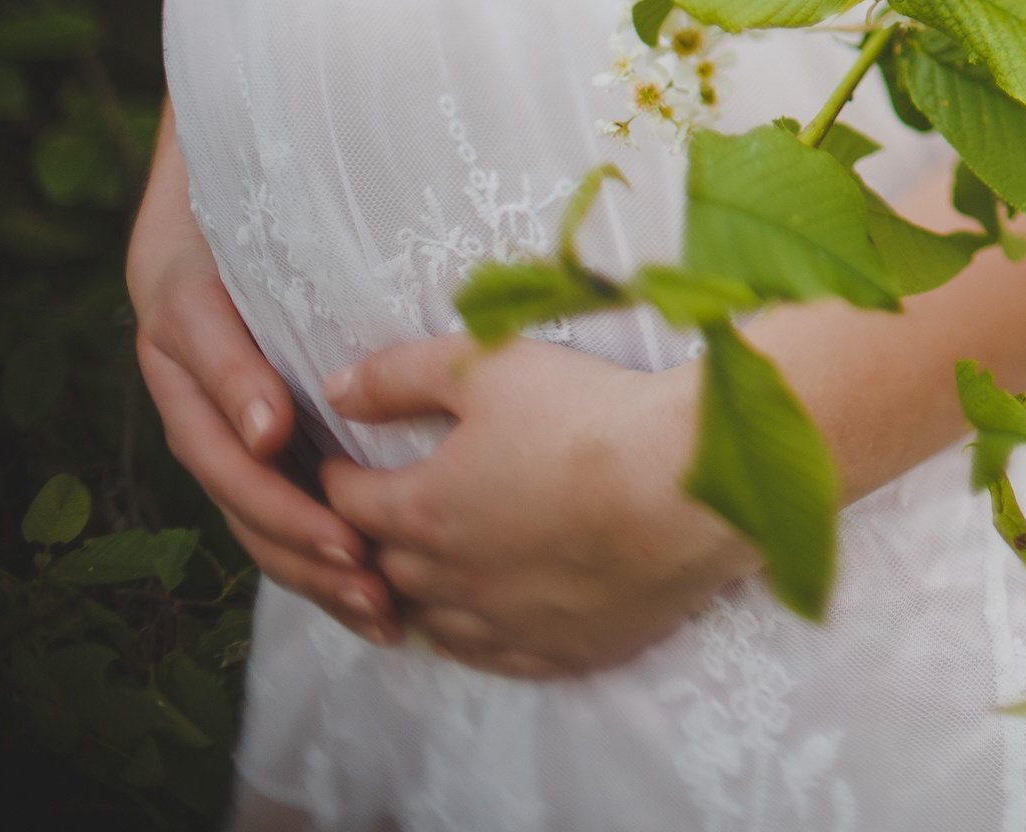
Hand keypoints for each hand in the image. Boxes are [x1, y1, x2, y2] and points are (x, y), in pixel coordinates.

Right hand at [127, 104, 399, 646]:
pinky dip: (325, 555)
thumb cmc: (254, 194)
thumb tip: (272, 428)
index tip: (281, 442)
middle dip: (295, 529)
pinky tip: (378, 596)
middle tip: (362, 565)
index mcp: (180, 328)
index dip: (244, 414)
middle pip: (234, 477)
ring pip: (255, 509)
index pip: (208, 390)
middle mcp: (192, 384)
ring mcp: (222, 417)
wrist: (240, 180)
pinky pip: (283, 510)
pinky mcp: (261, 442)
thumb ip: (252, 307)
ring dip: (313, 562)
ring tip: (379, 604)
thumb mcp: (248, 223)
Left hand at [320, 334, 755, 678]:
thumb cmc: (590, 418)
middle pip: (384, 568)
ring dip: (420, 596)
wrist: (691, 484)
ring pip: (433, 622)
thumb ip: (400, 375)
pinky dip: (475, 638)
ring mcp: (506, 623)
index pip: (349, 503)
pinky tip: (483, 621)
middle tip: (382, 517)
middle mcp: (452, 580)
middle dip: (373, 540)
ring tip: (428, 572)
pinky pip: (495, 659)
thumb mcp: (489, 366)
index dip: (340, 480)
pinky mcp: (561, 649)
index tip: (344, 466)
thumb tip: (334, 391)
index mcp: (425, 510)